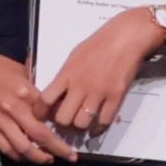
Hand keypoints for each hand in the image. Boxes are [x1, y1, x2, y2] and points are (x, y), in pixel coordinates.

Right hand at [0, 38, 68, 165]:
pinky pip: (6, 148)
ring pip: (24, 148)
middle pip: (41, 136)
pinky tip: (28, 157)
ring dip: (40, 158)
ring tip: (49, 160)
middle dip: (59, 149)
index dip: (64, 125)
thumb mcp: (21, 70)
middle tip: (71, 157)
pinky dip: (19, 156)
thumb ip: (36, 88)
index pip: (51, 114)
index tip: (74, 131)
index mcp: (26, 91)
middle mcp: (14, 108)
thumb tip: (55, 100)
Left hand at [40, 8, 165, 138]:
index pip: (45, 99)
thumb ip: (64, 75)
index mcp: (67, 73)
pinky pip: (103, 122)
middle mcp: (80, 86)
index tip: (40, 116)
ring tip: (81, 122)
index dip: (40, 112)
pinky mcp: (115, 97)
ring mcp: (99, 93)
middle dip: (61, 122)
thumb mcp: (74, 56)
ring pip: (81, 123)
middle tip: (64, 120)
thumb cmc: (99, 43)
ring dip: (80, 125)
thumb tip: (55, 92)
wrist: (126, 37)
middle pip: (62, 118)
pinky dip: (98, 128)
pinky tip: (96, 126)